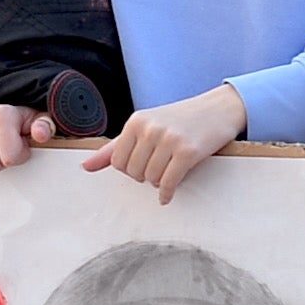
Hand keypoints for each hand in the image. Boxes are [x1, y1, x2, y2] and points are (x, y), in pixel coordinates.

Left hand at [88, 84, 246, 198]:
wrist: (218, 109)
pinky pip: (169, 182)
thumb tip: (85, 167)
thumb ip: (114, 147)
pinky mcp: (188, 152)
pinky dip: (167, 193)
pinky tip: (168, 195)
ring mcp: (169, 139)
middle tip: (158, 168)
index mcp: (136, 121)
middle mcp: (150, 128)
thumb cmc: (181, 119)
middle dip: (144, 176)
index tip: (141, 165)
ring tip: (168, 172)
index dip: (129, 169)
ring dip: (159, 183)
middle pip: (133, 172)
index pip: (117, 161)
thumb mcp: (145, 126)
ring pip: (151, 178)